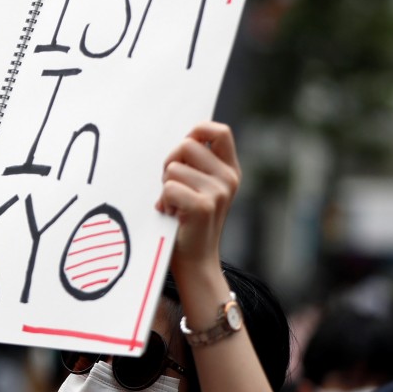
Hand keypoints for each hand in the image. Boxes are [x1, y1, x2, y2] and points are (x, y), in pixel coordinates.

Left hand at [155, 121, 239, 269]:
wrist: (195, 260)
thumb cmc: (188, 220)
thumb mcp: (199, 188)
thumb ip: (195, 165)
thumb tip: (181, 142)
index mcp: (229, 170)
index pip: (220, 131)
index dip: (197, 131)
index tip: (183, 150)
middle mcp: (228, 178)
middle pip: (186, 145)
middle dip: (170, 163)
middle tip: (171, 187)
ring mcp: (218, 192)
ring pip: (173, 169)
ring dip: (165, 187)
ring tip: (174, 205)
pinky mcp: (203, 206)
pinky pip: (168, 188)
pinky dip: (163, 201)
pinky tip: (172, 215)